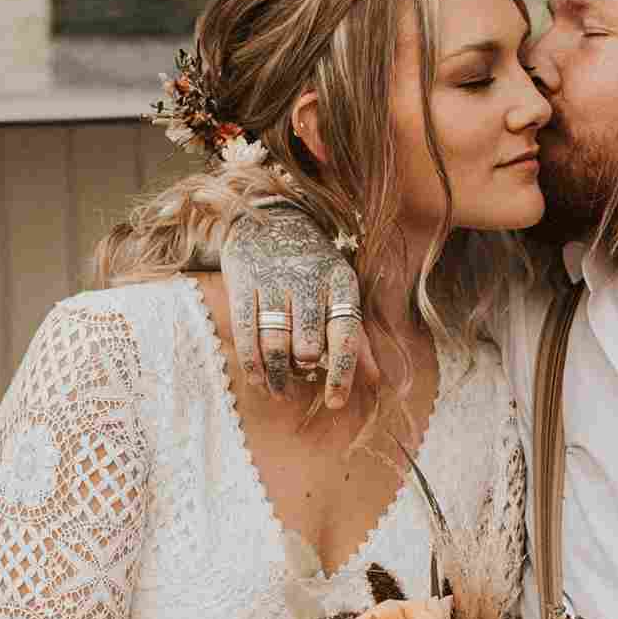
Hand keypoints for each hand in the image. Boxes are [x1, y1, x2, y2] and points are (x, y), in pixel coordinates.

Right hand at [219, 196, 365, 410]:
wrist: (269, 216)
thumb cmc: (312, 265)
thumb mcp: (340, 291)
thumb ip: (356, 336)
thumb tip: (374, 380)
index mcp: (340, 282)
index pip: (346, 335)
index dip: (342, 373)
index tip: (334, 402)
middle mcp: (308, 280)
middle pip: (307, 343)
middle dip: (303, 369)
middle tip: (300, 377)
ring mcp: (273, 281)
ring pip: (275, 344)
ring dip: (276, 376)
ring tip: (279, 391)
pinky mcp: (243, 284)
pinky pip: (245, 334)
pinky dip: (252, 364)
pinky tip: (259, 379)